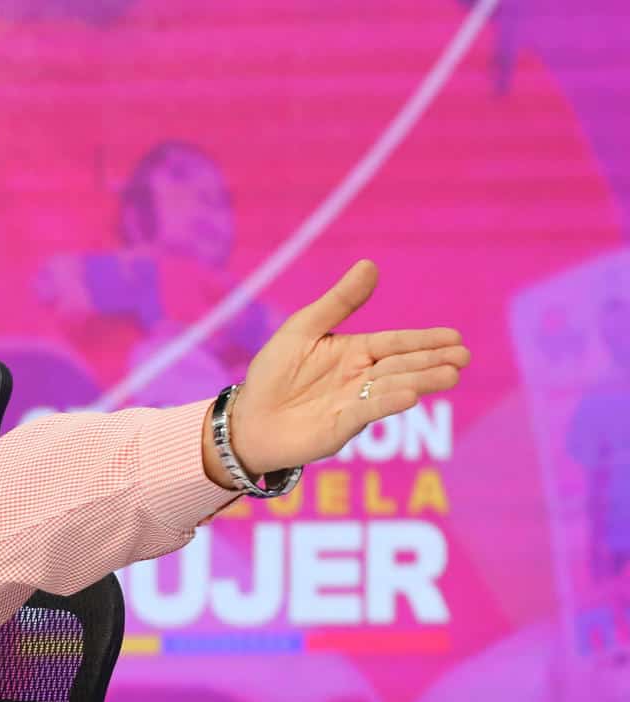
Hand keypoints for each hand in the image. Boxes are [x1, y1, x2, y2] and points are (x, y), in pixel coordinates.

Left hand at [207, 260, 470, 480]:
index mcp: (356, 353)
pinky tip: (409, 396)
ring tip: (450, 374)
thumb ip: (339, 302)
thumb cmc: (274, 372)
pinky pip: (365, 414)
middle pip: (402, 366)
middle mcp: (362, 379)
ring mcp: (354, 404)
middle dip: (433, 361)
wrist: (247, 418)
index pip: (396, 343)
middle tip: (463, 356)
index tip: (455, 336)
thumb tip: (370, 264)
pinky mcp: (339, 428)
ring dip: (421, 381)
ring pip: (392, 389)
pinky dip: (386, 405)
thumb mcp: (304, 329)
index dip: (425, 340)